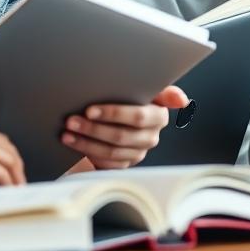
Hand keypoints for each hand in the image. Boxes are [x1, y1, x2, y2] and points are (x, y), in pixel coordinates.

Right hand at [0, 116, 25, 190]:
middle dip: (15, 162)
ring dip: (16, 174)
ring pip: (8, 158)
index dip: (4, 153)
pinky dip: (8, 182)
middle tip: (19, 177)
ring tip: (18, 187)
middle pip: (5, 146)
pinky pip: (1, 172)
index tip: (9, 165)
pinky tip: (9, 190)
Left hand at [62, 86, 188, 169]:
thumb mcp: (145, 87)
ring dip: (86, 141)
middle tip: (72, 120)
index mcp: (159, 116)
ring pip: (111, 151)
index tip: (90, 110)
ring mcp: (138, 152)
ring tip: (67, 132)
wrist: (119, 113)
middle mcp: (151, 136)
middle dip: (93, 128)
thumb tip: (182, 100)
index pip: (138, 116)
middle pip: (121, 136)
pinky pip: (106, 163)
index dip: (114, 114)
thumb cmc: (131, 95)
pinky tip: (72, 143)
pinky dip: (87, 152)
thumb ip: (163, 90)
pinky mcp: (125, 163)